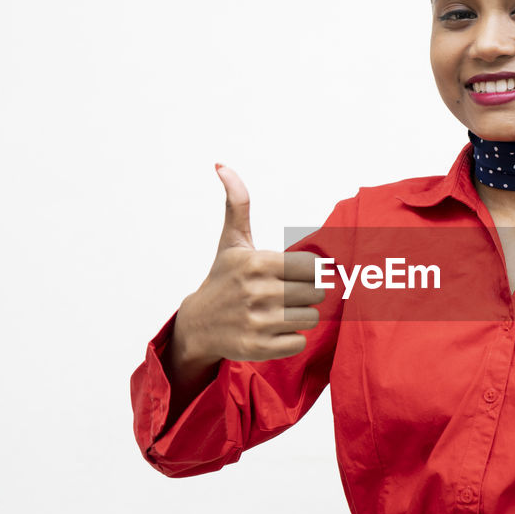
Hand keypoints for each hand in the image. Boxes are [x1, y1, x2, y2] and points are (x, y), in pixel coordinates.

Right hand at [172, 164, 325, 366]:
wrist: (198, 324)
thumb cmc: (224, 278)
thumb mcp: (232, 241)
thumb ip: (237, 203)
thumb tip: (222, 165)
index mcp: (257, 263)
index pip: (312, 269)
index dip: (309, 273)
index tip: (295, 275)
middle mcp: (257, 292)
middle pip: (315, 294)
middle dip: (305, 295)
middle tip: (285, 295)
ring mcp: (257, 322)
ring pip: (311, 318)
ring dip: (300, 317)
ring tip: (279, 312)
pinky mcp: (258, 348)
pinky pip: (299, 342)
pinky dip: (291, 338)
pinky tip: (272, 330)